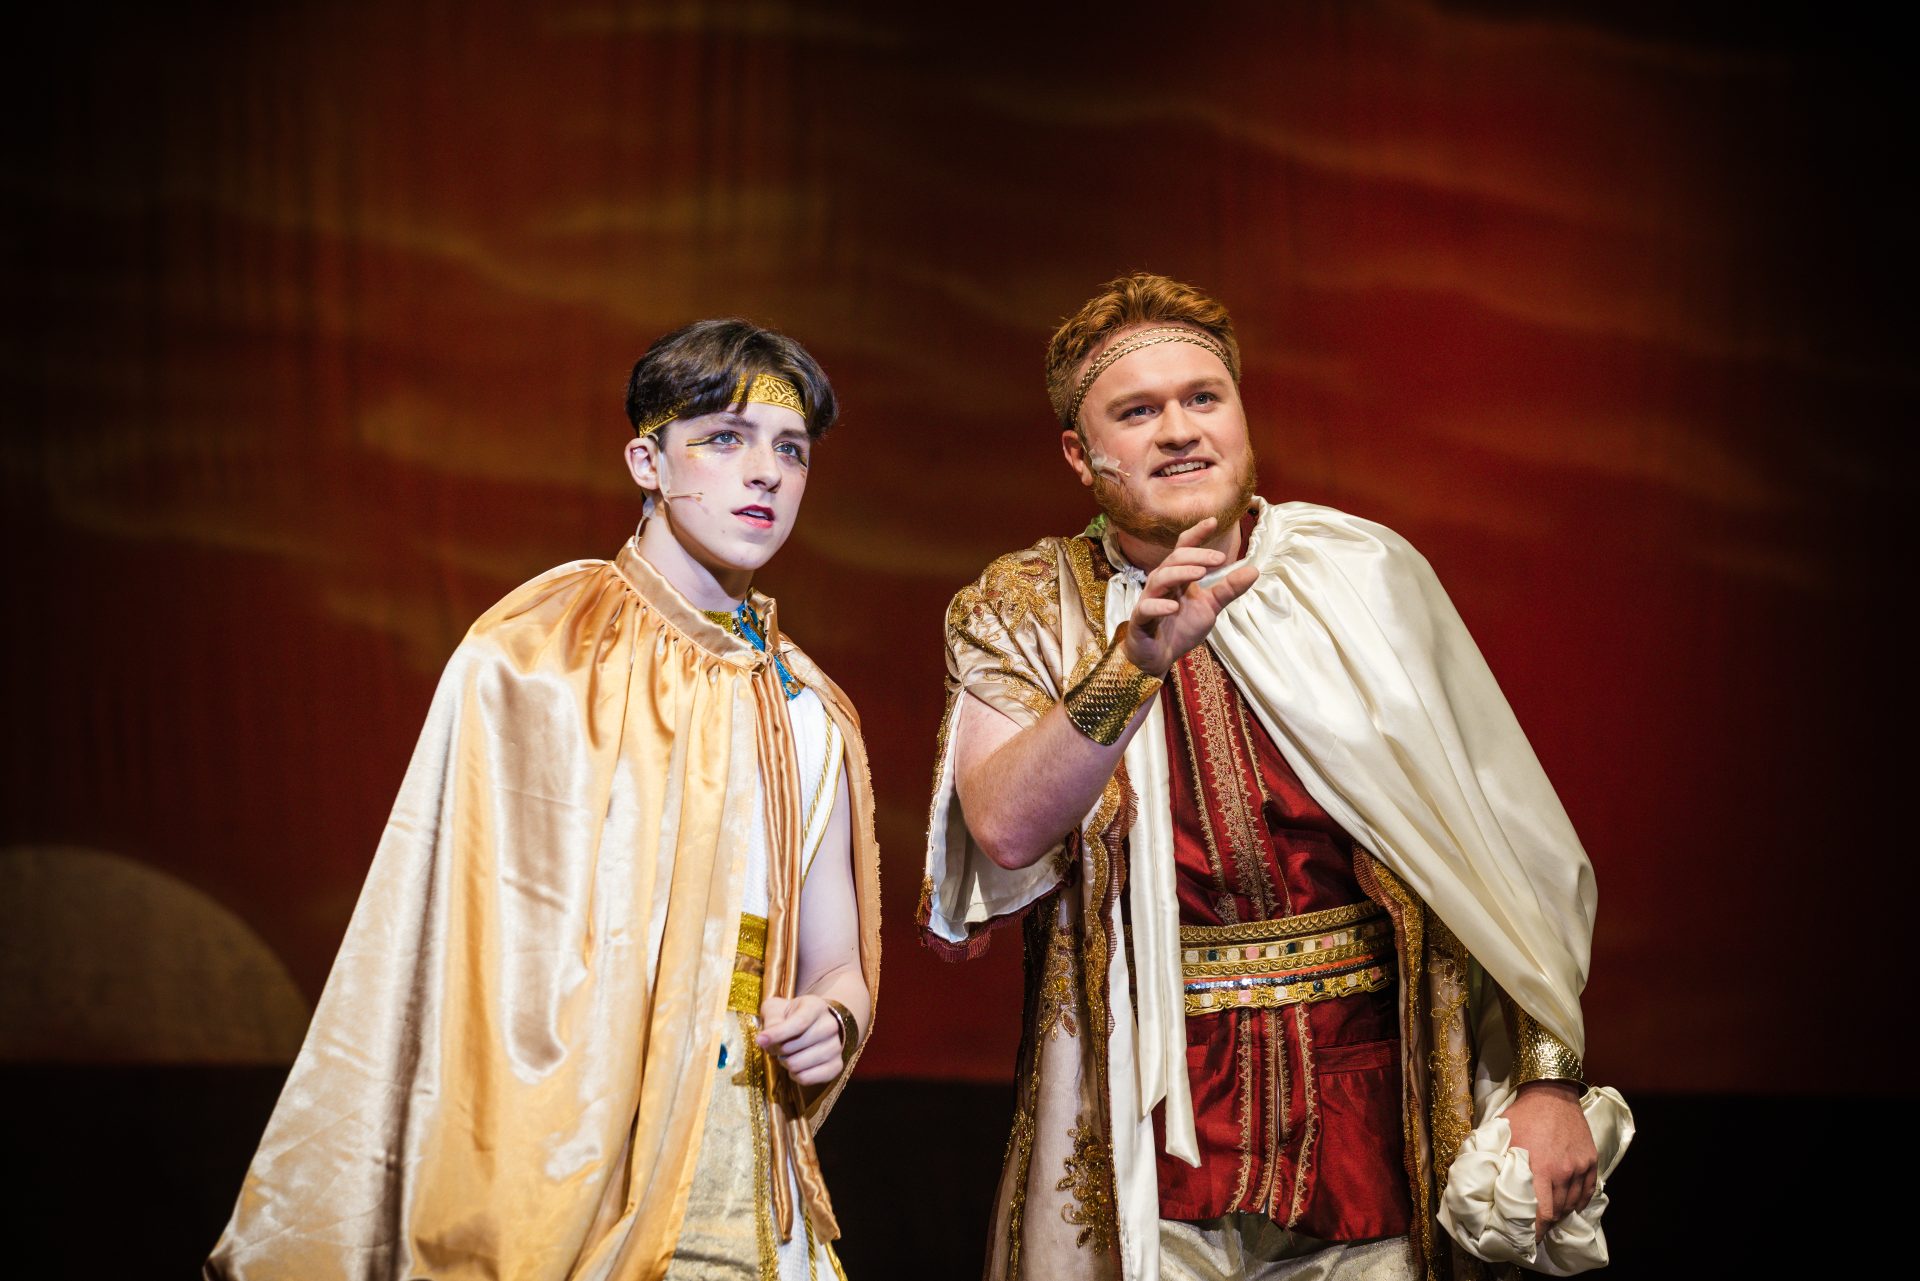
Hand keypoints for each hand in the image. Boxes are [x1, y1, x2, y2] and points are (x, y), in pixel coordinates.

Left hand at [755, 994, 846, 1086]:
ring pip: (799, 1064)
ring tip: (787, 1055)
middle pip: (796, 1046)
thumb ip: (771, 1020)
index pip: (799, 1023)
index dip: (778, 1034)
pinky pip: (808, 1078)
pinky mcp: (837, 1065)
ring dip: (786, 1063)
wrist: (811, 1026)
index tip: (760, 1040)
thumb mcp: (776, 1010)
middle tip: (778, 1046)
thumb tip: (765, 1039)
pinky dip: (795, 1076)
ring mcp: (836, 1046)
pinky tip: (796, 1068)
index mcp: (816, 1007)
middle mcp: (830, 1025)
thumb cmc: (789, 1016)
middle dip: (779, 1049)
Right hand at [1123, 517, 1259, 675]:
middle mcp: (1162, 582)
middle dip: (1197, 556)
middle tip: (1219, 559)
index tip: (1213, 521)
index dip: (1197, 534)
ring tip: (1200, 574)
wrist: (1159, 656)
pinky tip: (1174, 607)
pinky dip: (1159, 605)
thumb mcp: (1210, 607)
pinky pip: (1147, 608)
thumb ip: (1228, 589)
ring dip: (1180, 573)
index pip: (1184, 548)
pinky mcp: (1140, 619)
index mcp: (1178, 576)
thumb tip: (1254, 570)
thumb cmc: (1181, 628)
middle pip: (1175, 559)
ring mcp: (1149, 599)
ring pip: (1160, 578)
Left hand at [1503, 1081, 1597, 1238]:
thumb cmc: (1522, 1114)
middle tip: (1533, 1225)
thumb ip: (1494, 1161)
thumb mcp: (1501, 1136)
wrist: (1551, 1092)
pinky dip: (1576, 1201)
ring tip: (1547, 1211)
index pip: (1540, 1214)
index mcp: (1538, 1168)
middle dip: (1544, 1223)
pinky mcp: (1591, 1161)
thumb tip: (1477, 1183)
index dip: (1533, 1232)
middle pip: (1556, 1212)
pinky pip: (1586, 1192)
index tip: (1525, 1240)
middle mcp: (1562, 1172)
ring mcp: (1579, 1167)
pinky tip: (1566, 1201)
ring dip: (1559, 1211)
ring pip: (1571, 1204)